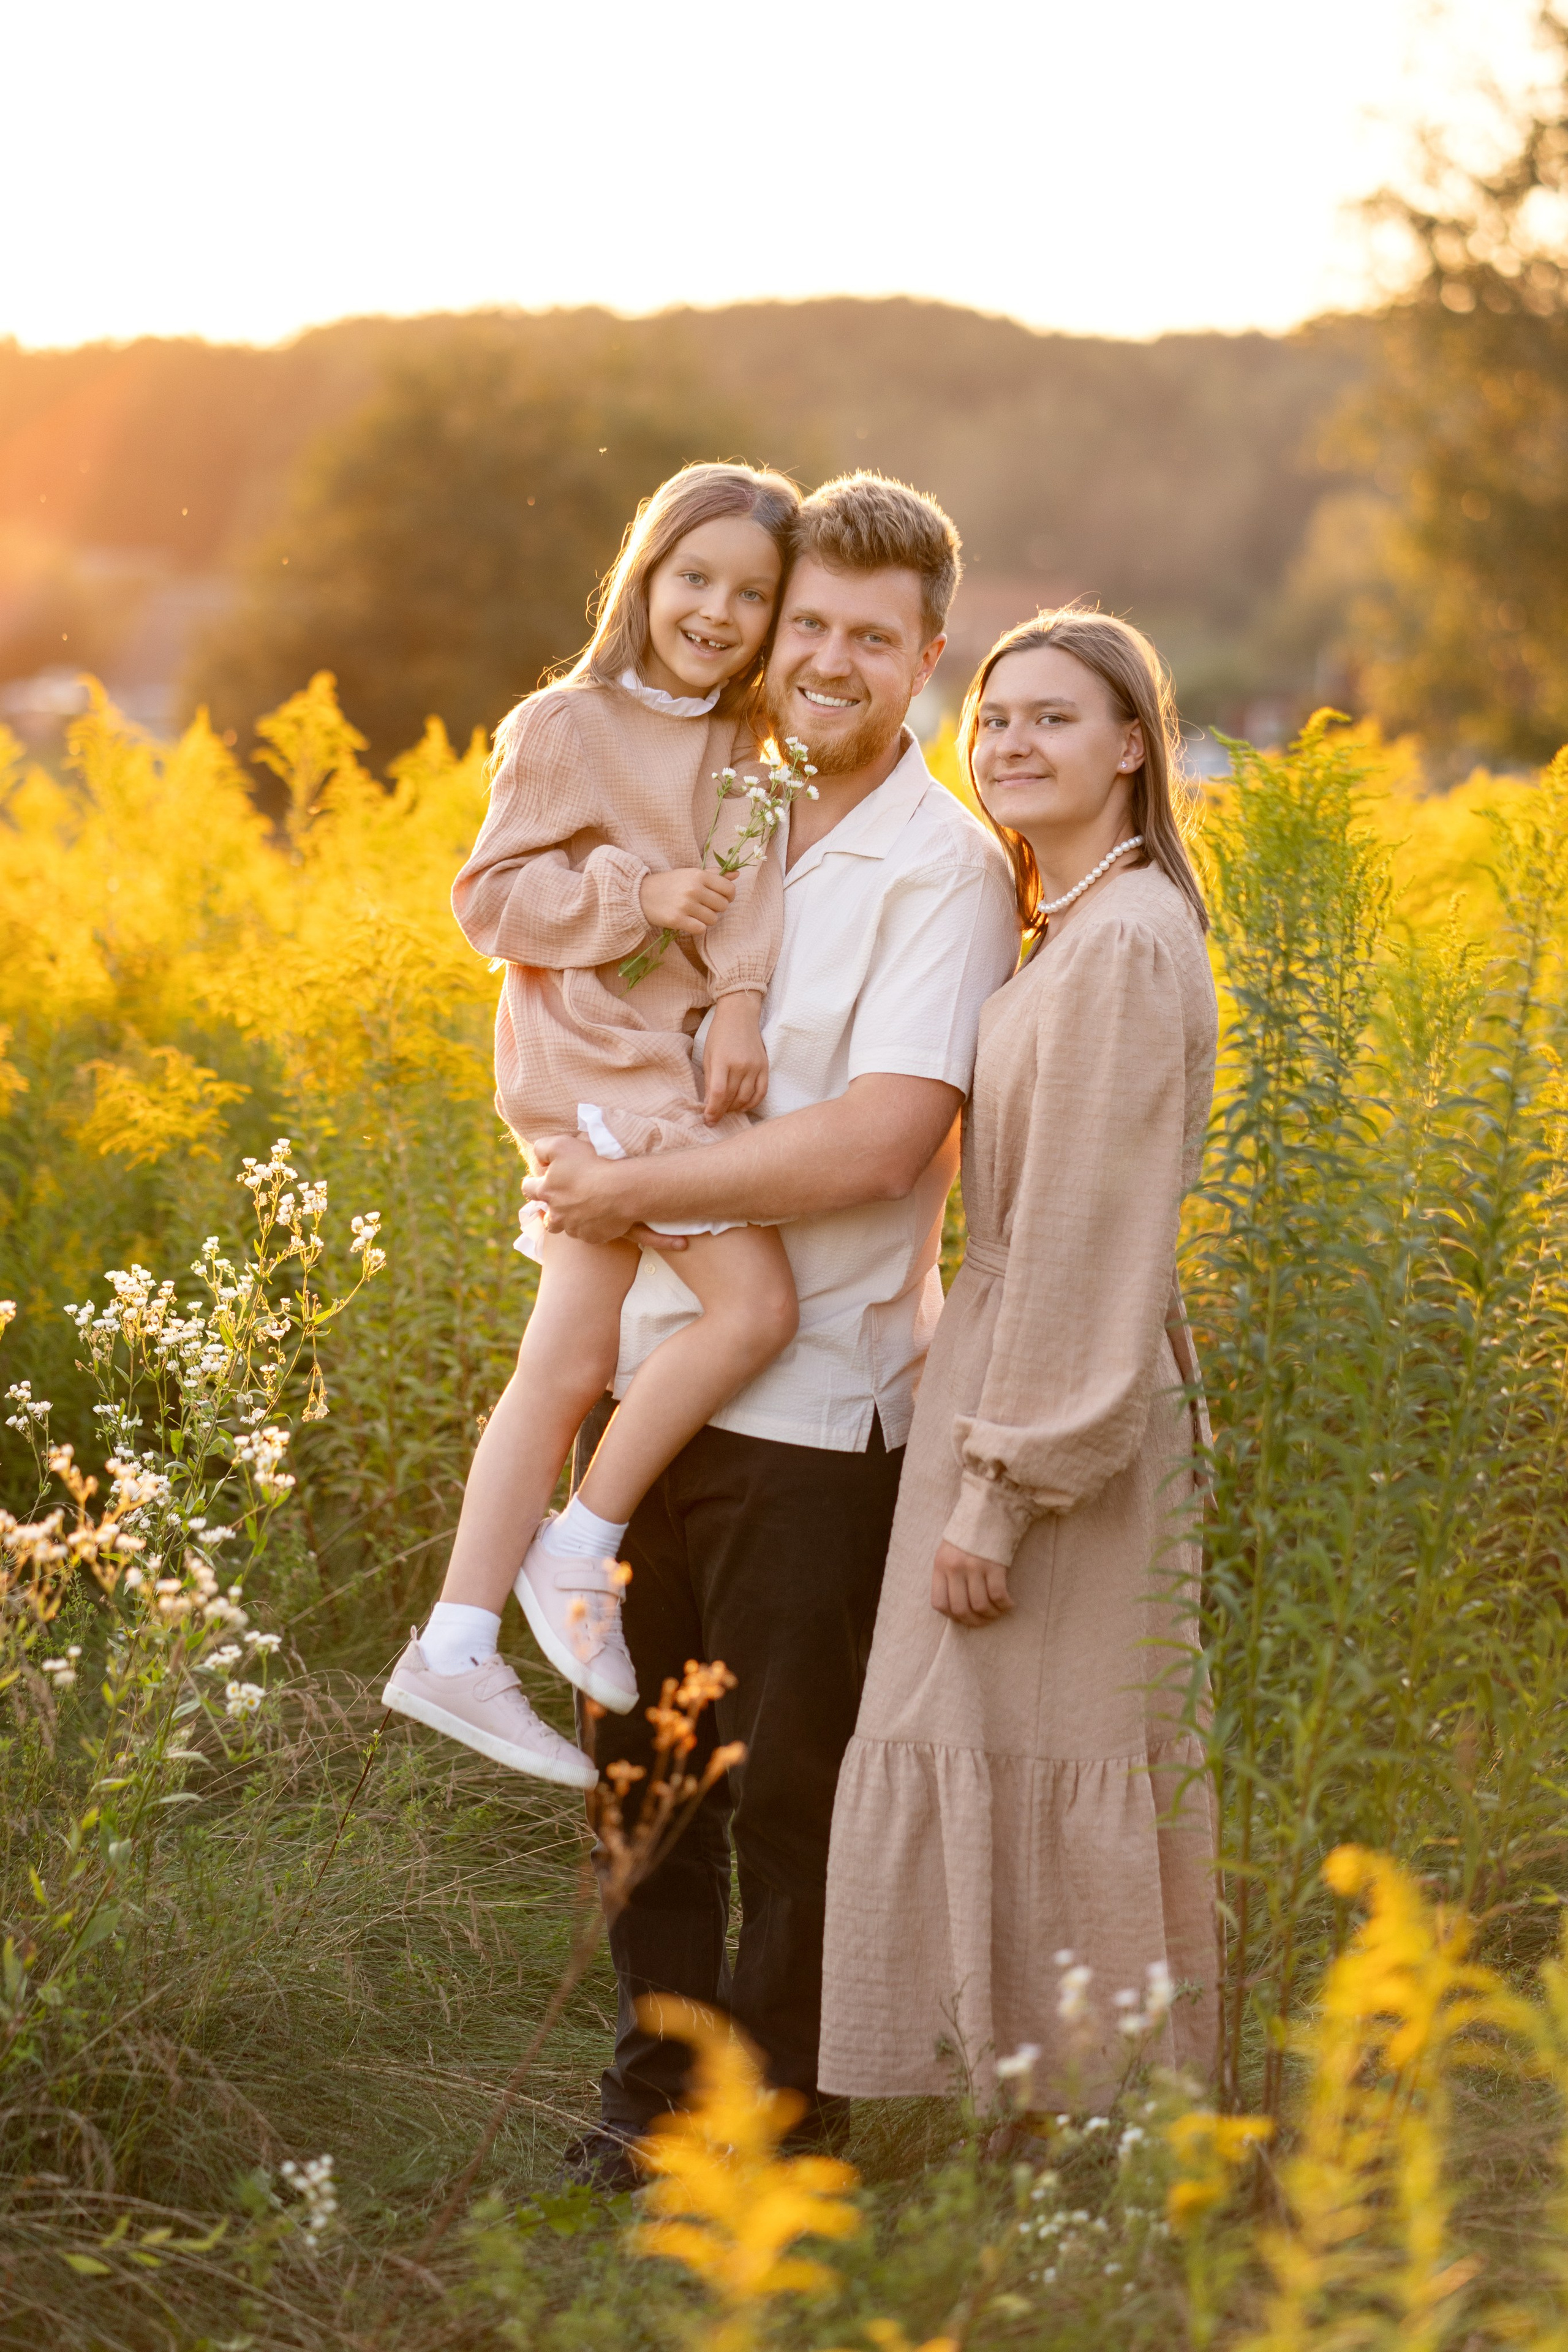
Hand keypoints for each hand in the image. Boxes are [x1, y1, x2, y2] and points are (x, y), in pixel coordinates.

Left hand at [523, 1136, 690, 1252]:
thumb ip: (543, 1147)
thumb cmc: (591, 1164)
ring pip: (568, 1228)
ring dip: (572, 1220)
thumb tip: (538, 1157)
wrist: (621, 1189)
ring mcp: (575, 1228)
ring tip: (584, 1211)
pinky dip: (592, 1227)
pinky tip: (602, 1217)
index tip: (537, 1181)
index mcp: (547, 1191)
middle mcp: (557, 1214)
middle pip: (547, 1217)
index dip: (532, 1184)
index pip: (529, 1189)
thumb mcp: (561, 1145)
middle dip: (552, 1210)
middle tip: (562, 1203)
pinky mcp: (593, 1236)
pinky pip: (589, 1234)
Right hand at [640, 867, 737, 934]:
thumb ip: (714, 874)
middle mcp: (693, 889)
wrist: (641, 894)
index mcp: (698, 875)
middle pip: (722, 906)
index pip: (728, 889)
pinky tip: (689, 922)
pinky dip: (697, 928)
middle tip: (704, 907)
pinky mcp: (677, 920)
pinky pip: (701, 929)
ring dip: (706, 919)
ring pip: (713, 919)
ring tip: (695, 914)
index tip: (721, 898)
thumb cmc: (670, 884)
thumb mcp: (690, 874)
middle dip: (716, 909)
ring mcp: (685, 905)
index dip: (729, 896)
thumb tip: (737, 874)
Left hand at [703, 993, 768, 1121]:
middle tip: (715, 1117)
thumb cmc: (719, 1034)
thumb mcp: (708, 1055)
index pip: (719, 1093)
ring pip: (746, 1098)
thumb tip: (710, 1104)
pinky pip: (761, 1092)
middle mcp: (741, 1065)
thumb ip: (710, 1080)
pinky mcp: (765, 1067)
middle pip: (732, 1098)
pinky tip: (743, 1106)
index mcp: (722, 1060)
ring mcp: (755, 1066)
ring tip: (727, 1110)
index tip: (708, 1120)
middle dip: (722, 1112)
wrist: (740, 1015)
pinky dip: (752, 1103)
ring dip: (735, 1108)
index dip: (713, 1110)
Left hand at [930, 1539, 1012, 1625]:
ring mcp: (974, 1566)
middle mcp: (955, 1567)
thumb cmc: (970, 1532)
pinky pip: (998, 1595)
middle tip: (984, 1620)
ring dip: (991, 1615)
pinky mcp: (994, 1564)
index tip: (965, 1617)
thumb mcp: (949, 1550)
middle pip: (961, 1609)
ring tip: (998, 1612)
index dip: (953, 1616)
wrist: (989, 1508)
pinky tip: (1009, 1603)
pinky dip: (1005, 1605)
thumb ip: (949, 1574)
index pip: (939, 1603)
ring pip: (980, 1606)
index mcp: (940, 1565)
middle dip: (974, 1621)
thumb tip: (957, 1606)